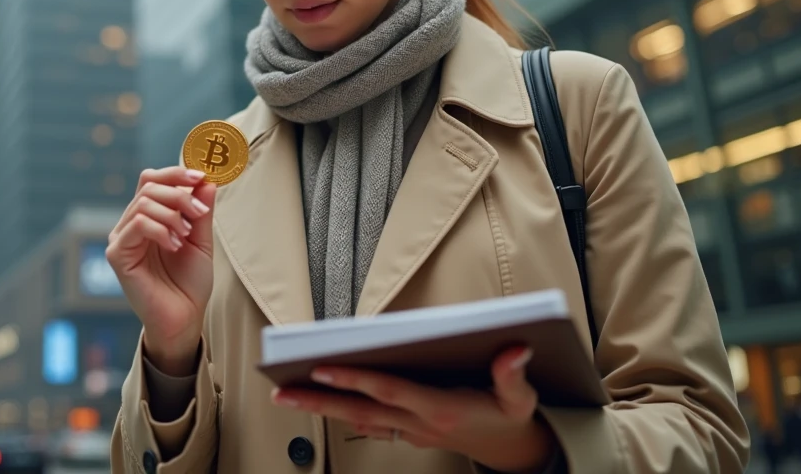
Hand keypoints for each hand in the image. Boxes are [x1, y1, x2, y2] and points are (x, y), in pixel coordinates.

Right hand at [106, 167, 216, 375]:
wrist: (184, 318)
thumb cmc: (189, 283)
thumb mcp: (200, 240)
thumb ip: (200, 211)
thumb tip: (206, 180)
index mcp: (148, 217)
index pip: (152, 180)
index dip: (175, 173)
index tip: (201, 177)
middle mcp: (131, 224)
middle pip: (148, 187)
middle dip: (179, 194)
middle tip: (199, 213)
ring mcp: (121, 239)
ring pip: (143, 203)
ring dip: (172, 213)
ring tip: (186, 235)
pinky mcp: (118, 255)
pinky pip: (137, 225)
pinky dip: (160, 229)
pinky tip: (174, 245)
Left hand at [271, 347, 558, 472]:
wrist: (510, 451)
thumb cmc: (511, 418)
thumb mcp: (520, 398)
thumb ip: (513, 374)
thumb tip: (515, 348)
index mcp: (442, 410)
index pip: (390, 391)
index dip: (356, 380)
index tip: (322, 367)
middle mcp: (419, 424)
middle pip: (361, 411)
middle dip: (319, 400)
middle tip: (280, 390)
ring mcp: (410, 432)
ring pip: (357, 419)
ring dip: (321, 407)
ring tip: (284, 393)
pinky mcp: (406, 433)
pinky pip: (366, 423)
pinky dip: (341, 411)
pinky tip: (318, 400)